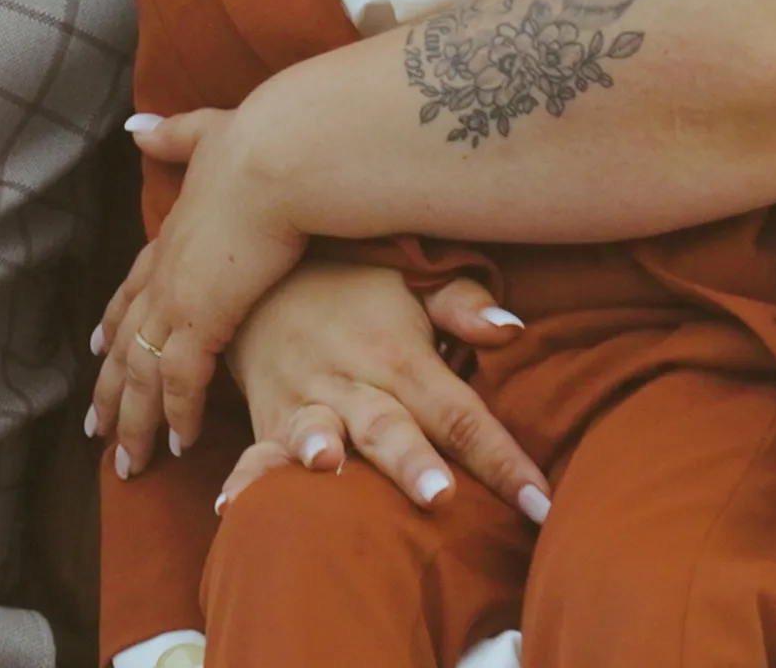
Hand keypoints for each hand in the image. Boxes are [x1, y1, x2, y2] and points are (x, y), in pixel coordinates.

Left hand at [89, 109, 305, 474]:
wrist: (280, 155)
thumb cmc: (260, 142)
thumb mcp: (211, 133)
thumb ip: (175, 134)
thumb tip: (137, 125)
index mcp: (170, 235)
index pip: (131, 289)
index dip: (114, 322)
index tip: (98, 350)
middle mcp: (164, 271)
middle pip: (124, 342)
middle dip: (110, 390)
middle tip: (96, 430)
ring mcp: (177, 297)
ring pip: (142, 374)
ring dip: (135, 421)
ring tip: (129, 462)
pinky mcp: (203, 318)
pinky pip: (180, 381)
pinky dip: (178, 414)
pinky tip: (180, 443)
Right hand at [200, 262, 550, 522]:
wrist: (263, 270)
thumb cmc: (354, 284)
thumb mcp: (410, 278)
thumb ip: (462, 304)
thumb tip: (513, 333)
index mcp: (401, 356)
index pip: (461, 413)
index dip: (503, 459)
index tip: (541, 503)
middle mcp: (352, 382)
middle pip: (389, 427)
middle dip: (411, 463)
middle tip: (441, 497)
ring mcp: (304, 403)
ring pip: (316, 432)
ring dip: (320, 452)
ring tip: (328, 468)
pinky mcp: (265, 419)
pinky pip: (253, 450)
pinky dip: (246, 477)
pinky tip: (234, 505)